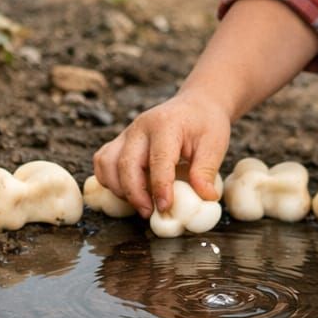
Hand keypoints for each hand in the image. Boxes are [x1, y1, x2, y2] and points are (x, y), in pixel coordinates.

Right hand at [92, 91, 230, 219]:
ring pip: (107, 163)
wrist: (196, 104)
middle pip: (126, 164)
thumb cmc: (205, 124)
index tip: (165, 207)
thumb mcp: (215, 144)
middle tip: (149, 212)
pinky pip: (102, 161)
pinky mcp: (120, 140)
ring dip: (119, 189)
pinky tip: (127, 190)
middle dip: (135, 194)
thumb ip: (206, 171)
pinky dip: (108, 179)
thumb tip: (205, 198)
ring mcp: (127, 133)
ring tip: (140, 202)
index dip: (160, 187)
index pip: (158, 160)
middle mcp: (141, 127)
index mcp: (166, 125)